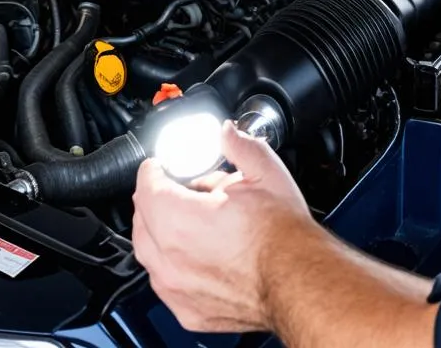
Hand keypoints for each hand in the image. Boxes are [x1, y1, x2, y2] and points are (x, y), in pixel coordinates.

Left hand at [132, 121, 312, 333]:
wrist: (297, 279)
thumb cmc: (283, 234)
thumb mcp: (264, 172)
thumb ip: (238, 145)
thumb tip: (227, 132)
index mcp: (179, 219)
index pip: (147, 186)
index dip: (155, 169)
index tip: (163, 165)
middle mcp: (169, 257)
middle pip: (143, 219)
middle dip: (157, 198)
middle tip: (180, 187)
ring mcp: (176, 288)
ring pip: (149, 252)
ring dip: (162, 231)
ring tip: (192, 218)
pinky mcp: (187, 310)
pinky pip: (166, 281)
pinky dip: (174, 264)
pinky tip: (199, 252)